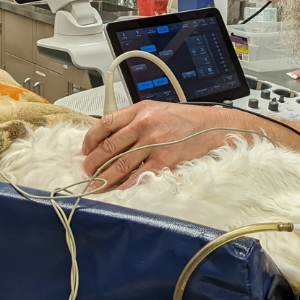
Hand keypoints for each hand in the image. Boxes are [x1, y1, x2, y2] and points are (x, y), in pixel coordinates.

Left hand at [80, 101, 236, 188]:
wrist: (213, 127)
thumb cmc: (187, 120)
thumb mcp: (158, 110)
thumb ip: (135, 120)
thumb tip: (112, 137)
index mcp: (140, 110)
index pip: (104, 124)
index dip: (90, 140)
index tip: (85, 150)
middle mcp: (144, 125)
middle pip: (107, 147)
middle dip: (92, 163)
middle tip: (87, 172)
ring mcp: (154, 143)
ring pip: (118, 164)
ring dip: (104, 178)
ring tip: (96, 185)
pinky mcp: (164, 159)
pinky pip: (138, 175)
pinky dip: (126, 185)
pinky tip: (119, 189)